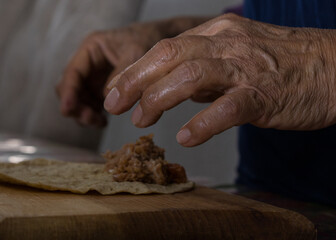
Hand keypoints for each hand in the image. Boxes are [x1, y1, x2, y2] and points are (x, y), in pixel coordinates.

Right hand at [56, 23, 163, 126]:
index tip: (67, 109)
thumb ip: (123, 74)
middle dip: (75, 106)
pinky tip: (103, 122)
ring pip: (78, 100)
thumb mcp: (136, 53)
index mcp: (91, 49)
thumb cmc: (145, 41)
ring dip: (83, 114)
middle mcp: (87, 64)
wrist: (156, 40)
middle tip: (90, 118)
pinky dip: (93, 115)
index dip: (68, 92)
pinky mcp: (100, 89)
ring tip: (100, 122)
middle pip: (69, 88)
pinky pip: (90, 105)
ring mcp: (93, 78)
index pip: (73, 72)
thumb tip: (108, 99)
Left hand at [104, 13, 335, 145]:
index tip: (115, 92)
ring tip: (141, 120)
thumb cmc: (283, 64)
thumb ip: (204, 69)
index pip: (165, 49)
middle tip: (114, 105)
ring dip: (159, 99)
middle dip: (135, 81)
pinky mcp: (264, 95)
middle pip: (169, 56)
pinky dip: (204, 123)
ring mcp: (246, 69)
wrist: (334, 68)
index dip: (135, 71)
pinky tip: (186, 137)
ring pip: (192, 76)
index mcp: (218, 34)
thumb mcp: (237, 55)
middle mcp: (228, 45)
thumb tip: (171, 87)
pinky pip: (229, 107)